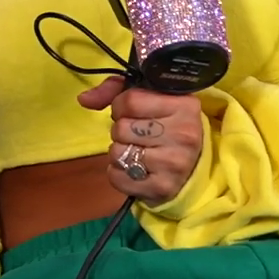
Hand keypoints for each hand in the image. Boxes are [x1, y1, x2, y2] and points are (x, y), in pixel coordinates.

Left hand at [78, 76, 204, 203]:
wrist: (194, 166)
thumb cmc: (166, 124)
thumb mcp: (149, 97)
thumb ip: (115, 90)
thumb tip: (84, 99)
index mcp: (184, 105)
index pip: (130, 101)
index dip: (121, 106)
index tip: (131, 112)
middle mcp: (184, 134)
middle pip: (121, 128)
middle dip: (120, 130)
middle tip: (136, 134)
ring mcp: (175, 164)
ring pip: (116, 152)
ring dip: (119, 151)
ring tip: (137, 150)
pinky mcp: (163, 188)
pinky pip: (117, 177)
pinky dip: (118, 173)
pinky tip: (134, 169)